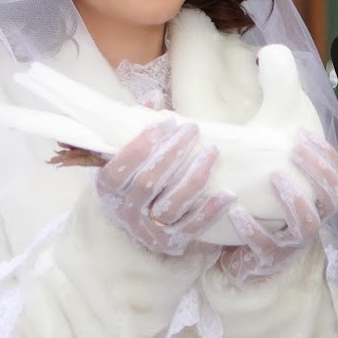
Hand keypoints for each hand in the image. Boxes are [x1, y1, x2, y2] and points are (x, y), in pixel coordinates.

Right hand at [95, 117, 234, 255]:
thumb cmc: (133, 180)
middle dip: (173, 153)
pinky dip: (211, 211)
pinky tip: (228, 194)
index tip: (168, 121)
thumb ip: (137, 125)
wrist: (135, 227)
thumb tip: (154, 95)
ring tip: (212, 152)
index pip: (121, 166)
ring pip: (173, 204)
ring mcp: (149, 230)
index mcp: (108, 188)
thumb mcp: (127, 156)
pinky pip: (193, 227)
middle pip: (149, 182)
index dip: (144, 142)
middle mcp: (125, 211)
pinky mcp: (172, 242)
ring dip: (195, 176)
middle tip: (193, 129)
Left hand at [217, 129, 337, 281]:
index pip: (337, 175)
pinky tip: (237, 211)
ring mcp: (292, 242)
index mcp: (316, 200)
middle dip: (317, 172)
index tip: (302, 132)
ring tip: (274, 175)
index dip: (325, 154)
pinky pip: (265, 246)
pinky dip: (253, 229)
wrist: (239, 251)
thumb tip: (277, 86)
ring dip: (294, 198)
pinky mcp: (268, 258)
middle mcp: (312, 220)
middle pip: (332, 197)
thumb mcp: (270, 169)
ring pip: (307, 225)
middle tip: (294, 150)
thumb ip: (276, 139)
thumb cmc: (258, 203)